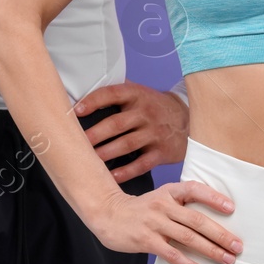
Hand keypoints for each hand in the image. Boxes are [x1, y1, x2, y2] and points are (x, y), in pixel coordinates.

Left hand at [74, 82, 188, 182]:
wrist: (187, 118)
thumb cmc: (153, 106)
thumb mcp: (139, 92)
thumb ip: (117, 90)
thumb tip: (84, 87)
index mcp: (136, 95)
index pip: (112, 94)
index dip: (94, 101)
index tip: (76, 110)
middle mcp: (146, 113)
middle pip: (117, 123)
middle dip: (96, 134)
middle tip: (78, 142)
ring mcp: (155, 133)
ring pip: (127, 145)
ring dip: (106, 153)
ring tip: (90, 159)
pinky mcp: (162, 152)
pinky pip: (142, 164)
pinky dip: (126, 172)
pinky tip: (111, 176)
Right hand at [90, 181, 242, 263]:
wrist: (108, 214)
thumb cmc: (140, 209)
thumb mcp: (159, 198)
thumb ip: (180, 204)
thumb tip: (211, 220)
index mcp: (168, 192)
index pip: (194, 190)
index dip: (213, 198)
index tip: (231, 208)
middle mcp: (162, 205)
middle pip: (196, 219)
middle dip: (220, 234)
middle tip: (237, 246)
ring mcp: (154, 223)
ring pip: (188, 238)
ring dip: (211, 250)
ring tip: (228, 259)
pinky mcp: (146, 240)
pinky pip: (173, 255)